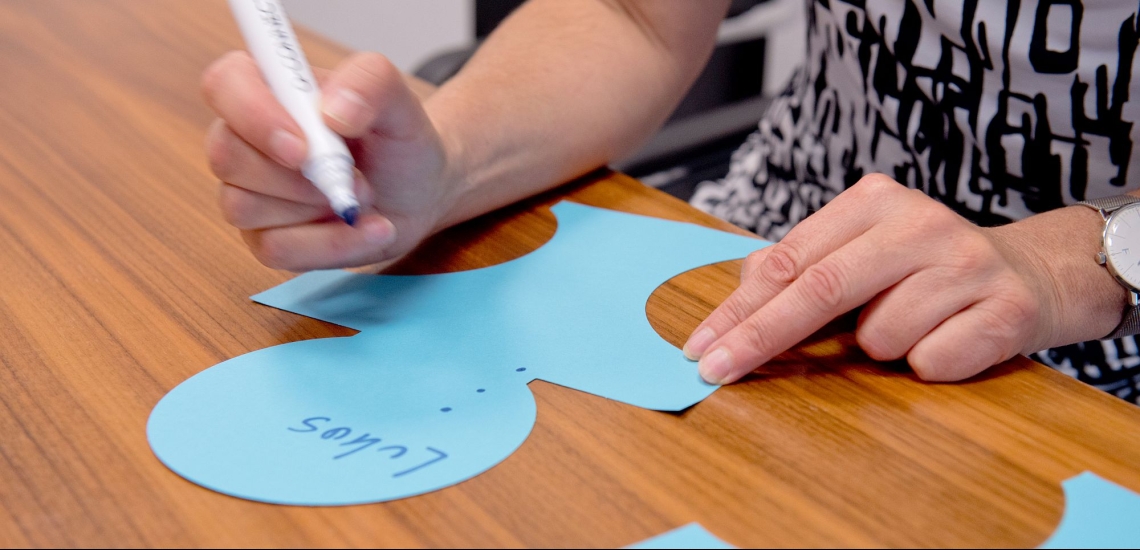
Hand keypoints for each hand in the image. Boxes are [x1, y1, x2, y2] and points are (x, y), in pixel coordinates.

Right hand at [201, 51, 455, 270]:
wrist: (421, 192)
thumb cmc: (398, 140)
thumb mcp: (401, 100)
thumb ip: (370, 82)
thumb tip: (333, 111)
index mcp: (268, 88)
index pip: (224, 85)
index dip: (254, 116)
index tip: (304, 146)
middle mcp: (246, 140)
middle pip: (226, 157)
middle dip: (297, 177)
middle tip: (354, 175)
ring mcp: (248, 193)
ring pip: (243, 208)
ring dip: (317, 209)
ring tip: (364, 197)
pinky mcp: (266, 240)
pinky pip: (277, 250)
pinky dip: (332, 244)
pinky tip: (370, 229)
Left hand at [682, 174, 1113, 383]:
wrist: (1035, 274)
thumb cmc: (926, 269)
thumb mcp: (863, 250)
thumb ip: (804, 266)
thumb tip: (738, 295)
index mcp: (875, 201)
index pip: (789, 260)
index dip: (739, 308)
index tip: (699, 344)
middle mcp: (921, 223)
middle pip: (820, 289)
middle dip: (760, 337)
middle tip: (716, 371)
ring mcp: (967, 264)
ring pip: (880, 335)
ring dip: (879, 347)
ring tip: (912, 324)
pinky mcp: (1005, 310)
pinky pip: (929, 361)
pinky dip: (925, 363)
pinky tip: (949, 336)